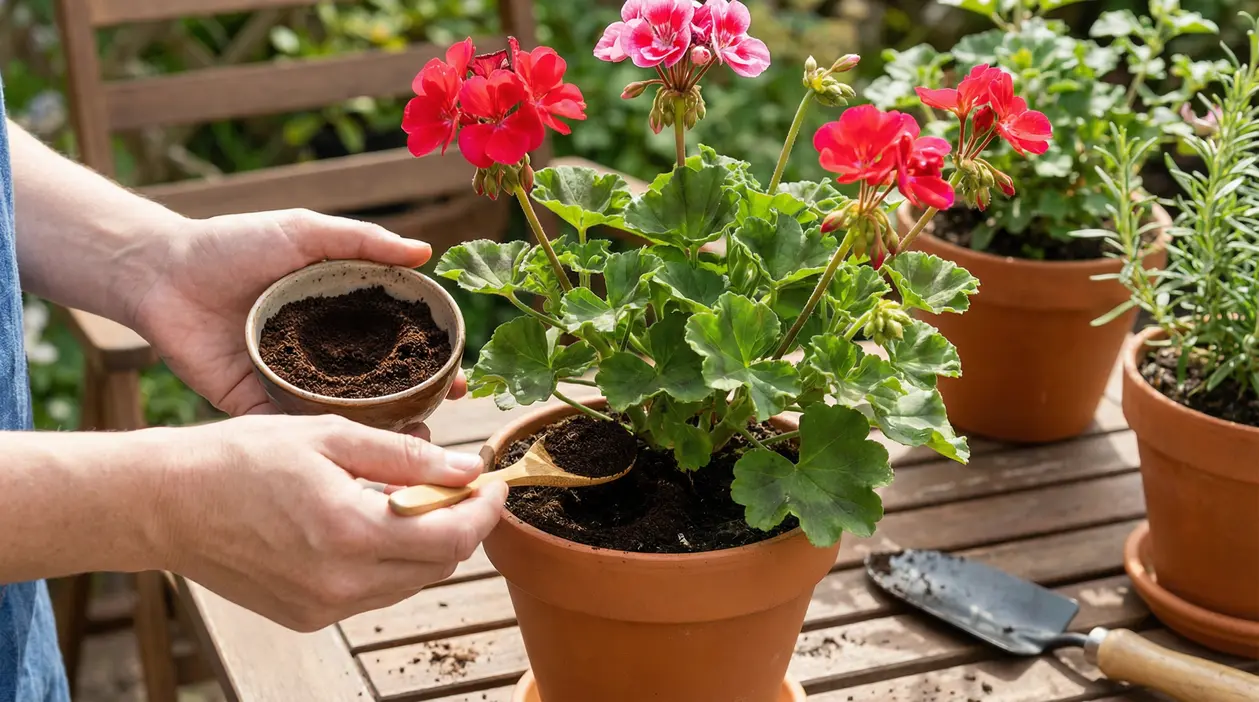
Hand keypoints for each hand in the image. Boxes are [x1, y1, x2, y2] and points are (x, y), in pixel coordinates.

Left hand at [132, 208, 465, 416]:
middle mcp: (323, 354)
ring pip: (346, 414)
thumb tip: (425, 251)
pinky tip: (360, 453)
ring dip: (383, 431)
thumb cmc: (231, 244)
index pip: (397, 342)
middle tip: (448, 412)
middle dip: (419, 402)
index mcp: (339, 316)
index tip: (461, 374)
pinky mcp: (258, 406)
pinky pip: (298, 428)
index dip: (432, 358)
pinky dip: (328, 441)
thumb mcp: (304, 233)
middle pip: (381, 385)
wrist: (161, 273)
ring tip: (416, 442)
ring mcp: (292, 384)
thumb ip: (363, 242)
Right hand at [163, 413, 505, 631]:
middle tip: (455, 486)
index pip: (453, 539)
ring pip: (408, 583)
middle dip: (459, 526)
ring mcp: (322, 607)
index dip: (485, 512)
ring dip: (424, 545)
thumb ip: (406, 456)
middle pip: (438, 566)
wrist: (165, 503)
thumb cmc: (240, 457)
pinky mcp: (306, 617)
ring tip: (406, 499)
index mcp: (350, 533)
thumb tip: (467, 468)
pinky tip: (367, 524)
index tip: (494, 485)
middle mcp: (341, 583)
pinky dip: (387, 562)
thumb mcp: (329, 436)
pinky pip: (373, 593)